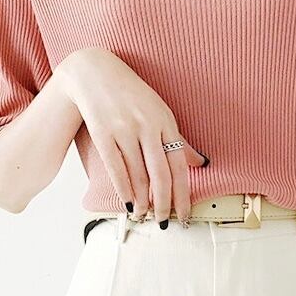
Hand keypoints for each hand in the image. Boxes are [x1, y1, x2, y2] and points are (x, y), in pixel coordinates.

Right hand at [55, 47, 208, 224]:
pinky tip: (128, 203)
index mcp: (166, 121)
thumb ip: (178, 139)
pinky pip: (116, 167)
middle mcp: (148, 126)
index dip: (183, 193)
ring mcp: (125, 129)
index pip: (179, 165)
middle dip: (165, 203)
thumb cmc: (131, 94)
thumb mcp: (160, 111)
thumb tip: (200, 162)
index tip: (185, 214)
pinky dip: (123, 189)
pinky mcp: (103, 133)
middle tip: (166, 223)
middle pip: (161, 174)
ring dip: (142, 201)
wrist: (94, 72)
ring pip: (138, 174)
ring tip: (145, 216)